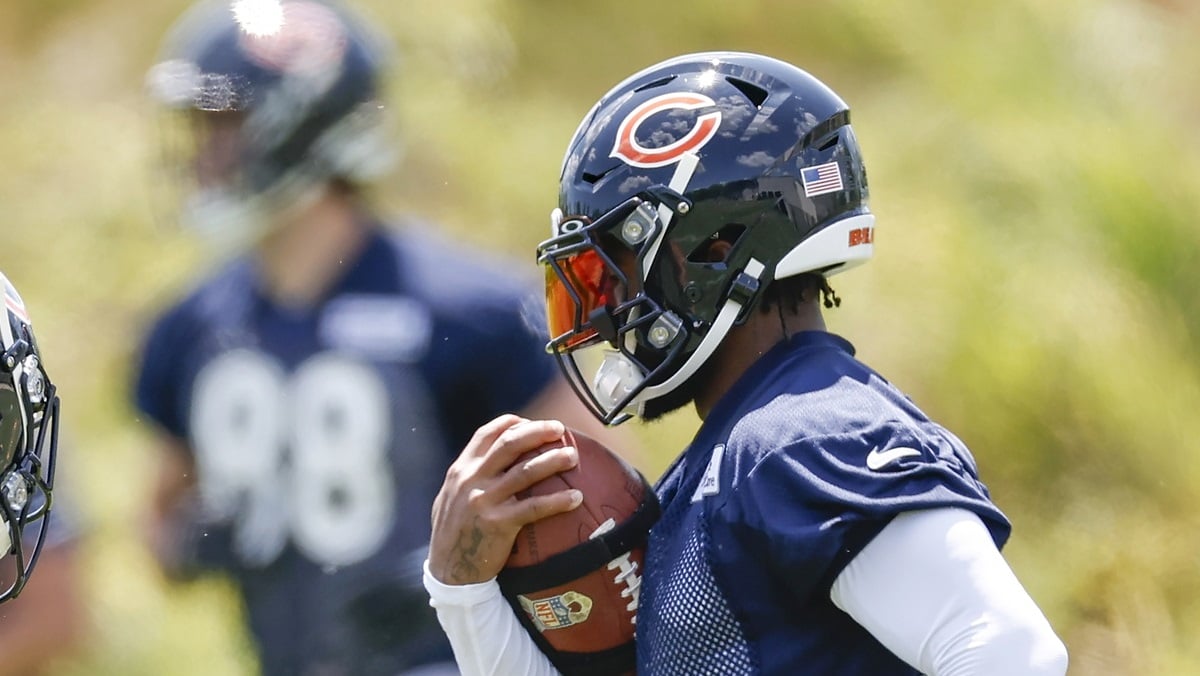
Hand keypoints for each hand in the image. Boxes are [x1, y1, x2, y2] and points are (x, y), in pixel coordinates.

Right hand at [428, 414, 582, 585]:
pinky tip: (576, 498)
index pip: (487, 434)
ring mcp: (485, 501)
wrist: (447, 571)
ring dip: (553, 460)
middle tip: (560, 429)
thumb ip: (470, 478)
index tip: (532, 422)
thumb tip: (495, 462)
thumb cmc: (454, 533)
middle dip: (537, 431)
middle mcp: (471, 479)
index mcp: (461, 470)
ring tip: (573, 456)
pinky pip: (534, 507)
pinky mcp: (498, 524)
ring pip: (525, 471)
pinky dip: (558, 501)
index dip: (512, 423)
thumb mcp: (451, 498)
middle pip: (510, 443)